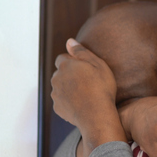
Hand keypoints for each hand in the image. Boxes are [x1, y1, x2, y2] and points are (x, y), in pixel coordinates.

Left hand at [51, 39, 125, 156]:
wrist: (96, 115)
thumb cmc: (101, 88)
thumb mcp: (98, 65)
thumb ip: (81, 51)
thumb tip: (69, 41)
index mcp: (66, 66)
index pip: (62, 58)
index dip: (73, 61)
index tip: (85, 68)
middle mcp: (56, 78)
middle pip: (61, 73)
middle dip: (70, 74)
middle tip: (88, 81)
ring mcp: (56, 94)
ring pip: (60, 87)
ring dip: (69, 88)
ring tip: (86, 94)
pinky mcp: (57, 107)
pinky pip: (62, 101)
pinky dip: (69, 101)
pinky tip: (82, 104)